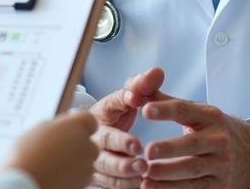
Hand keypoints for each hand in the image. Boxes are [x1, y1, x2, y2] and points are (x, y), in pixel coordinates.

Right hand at [1, 110, 99, 188]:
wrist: (26, 185)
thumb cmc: (27, 156)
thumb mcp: (36, 130)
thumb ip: (54, 126)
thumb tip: (58, 128)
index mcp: (77, 127)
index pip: (88, 120)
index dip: (77, 122)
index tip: (66, 125)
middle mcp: (87, 146)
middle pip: (87, 141)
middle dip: (75, 143)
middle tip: (55, 146)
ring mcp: (87, 167)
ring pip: (84, 159)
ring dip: (73, 159)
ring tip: (52, 162)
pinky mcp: (84, 183)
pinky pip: (80, 174)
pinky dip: (71, 173)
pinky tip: (55, 173)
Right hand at [87, 68, 164, 187]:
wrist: (92, 141)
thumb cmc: (113, 118)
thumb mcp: (127, 99)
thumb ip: (142, 86)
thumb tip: (157, 72)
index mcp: (100, 112)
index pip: (109, 103)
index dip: (122, 101)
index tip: (135, 98)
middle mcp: (93, 136)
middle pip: (103, 140)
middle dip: (120, 143)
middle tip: (138, 147)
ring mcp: (93, 158)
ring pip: (104, 166)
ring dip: (122, 169)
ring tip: (141, 170)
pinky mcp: (98, 177)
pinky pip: (108, 184)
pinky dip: (122, 184)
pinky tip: (138, 184)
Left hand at [140, 95, 249, 188]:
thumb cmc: (217, 130)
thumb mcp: (199, 112)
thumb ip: (166, 101)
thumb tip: (137, 89)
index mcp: (210, 116)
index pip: (186, 110)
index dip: (166, 109)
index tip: (146, 110)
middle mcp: (219, 139)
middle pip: (192, 144)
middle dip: (169, 149)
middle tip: (147, 151)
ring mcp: (222, 164)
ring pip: (194, 170)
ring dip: (168, 174)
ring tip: (145, 173)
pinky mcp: (221, 185)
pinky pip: (196, 188)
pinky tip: (154, 187)